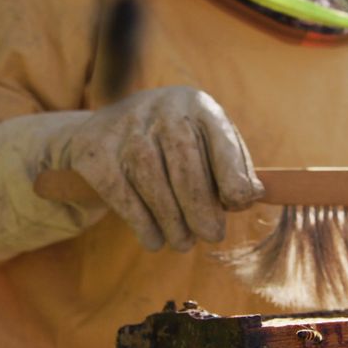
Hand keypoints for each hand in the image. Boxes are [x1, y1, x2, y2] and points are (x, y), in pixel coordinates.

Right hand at [66, 86, 264, 251]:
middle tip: (211, 235)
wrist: (107, 128)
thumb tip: (252, 197)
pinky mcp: (96, 151)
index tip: (239, 203)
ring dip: (172, 220)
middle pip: (184, 161)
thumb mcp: (206, 144)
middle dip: (200, 206)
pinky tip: (154, 239)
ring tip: (184, 242)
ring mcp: (125, 127)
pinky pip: (122, 192)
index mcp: (198, 105)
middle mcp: (162, 109)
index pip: (220, 139)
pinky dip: (142, 222)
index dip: (233, 174)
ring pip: (152, 179)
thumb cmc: (175, 144)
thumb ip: (233, 168)